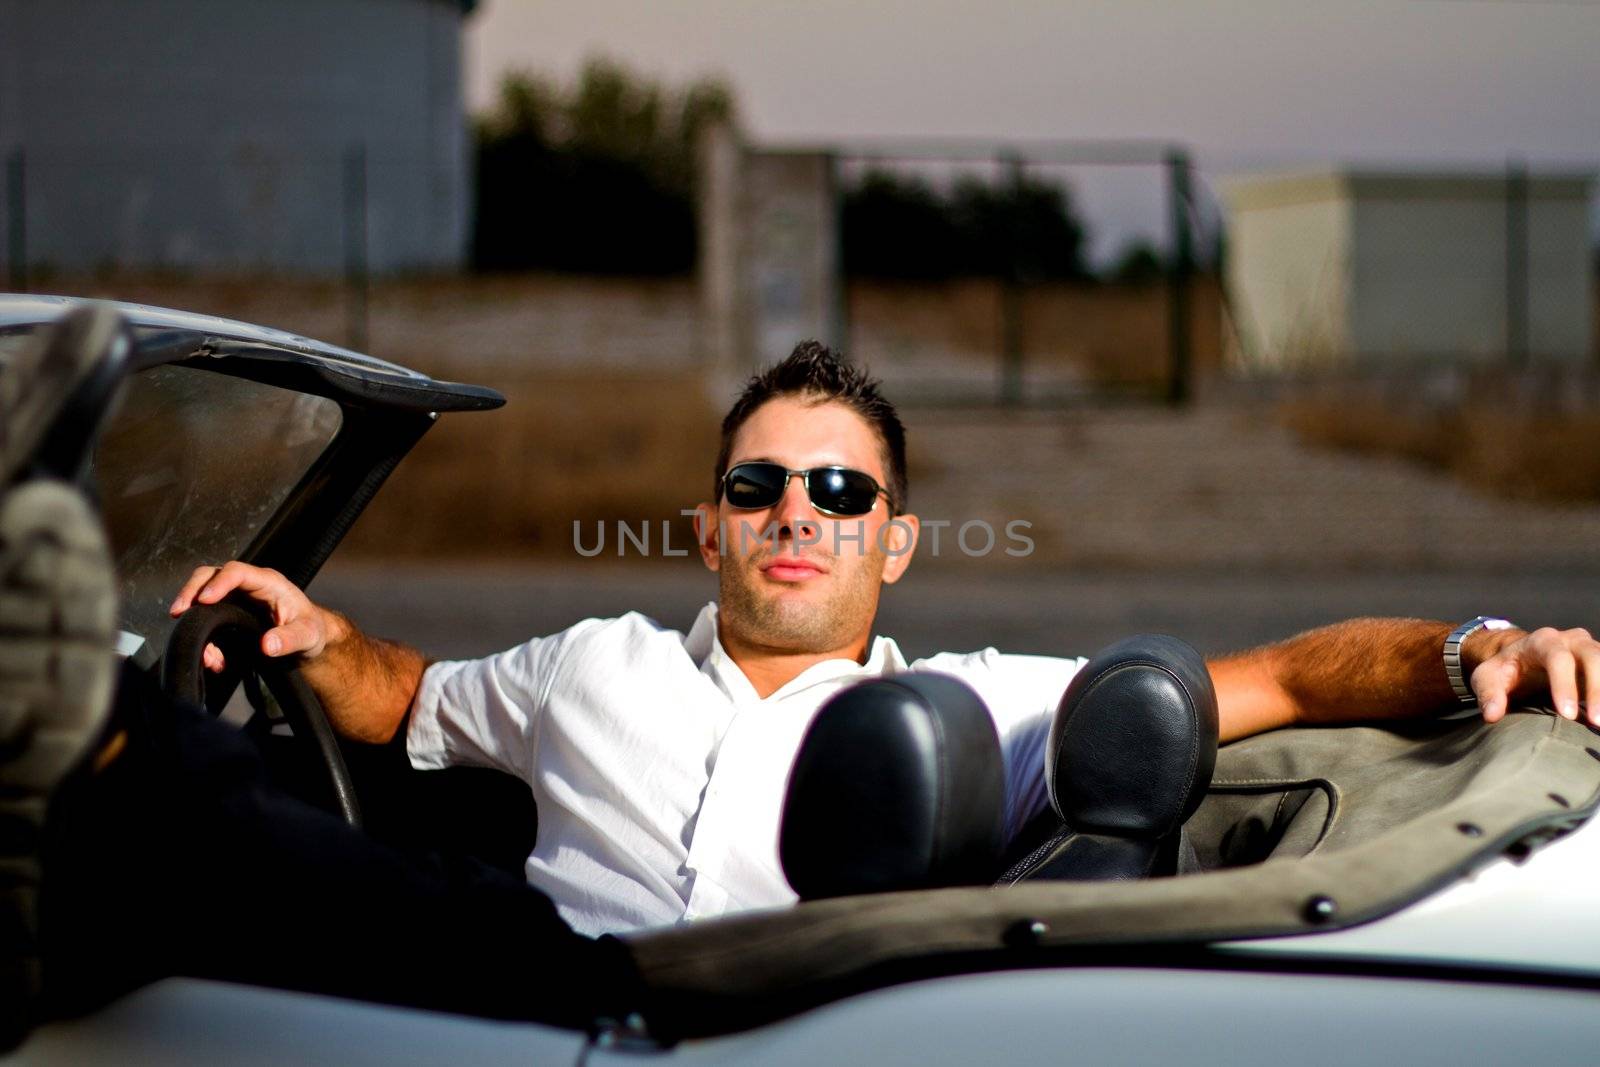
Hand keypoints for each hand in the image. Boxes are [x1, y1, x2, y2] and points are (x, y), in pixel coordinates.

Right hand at [169, 562, 339, 672]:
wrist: (308, 640)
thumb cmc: (311, 630)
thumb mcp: (308, 636)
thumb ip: (290, 639)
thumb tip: (267, 645)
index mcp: (268, 582)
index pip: (237, 572)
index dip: (219, 583)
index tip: (204, 600)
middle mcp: (247, 586)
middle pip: (210, 575)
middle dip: (191, 591)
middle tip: (178, 613)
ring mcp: (234, 598)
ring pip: (202, 596)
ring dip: (194, 620)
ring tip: (204, 653)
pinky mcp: (227, 614)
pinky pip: (206, 620)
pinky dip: (203, 639)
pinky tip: (214, 661)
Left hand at [1469, 626, 1599, 726]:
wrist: (1521, 659)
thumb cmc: (1505, 670)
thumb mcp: (1487, 677)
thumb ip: (1488, 694)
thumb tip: (1492, 715)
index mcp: (1542, 641)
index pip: (1558, 658)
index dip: (1564, 685)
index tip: (1568, 715)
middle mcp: (1571, 640)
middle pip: (1592, 657)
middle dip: (1596, 690)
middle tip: (1596, 722)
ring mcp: (1590, 649)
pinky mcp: (1599, 663)